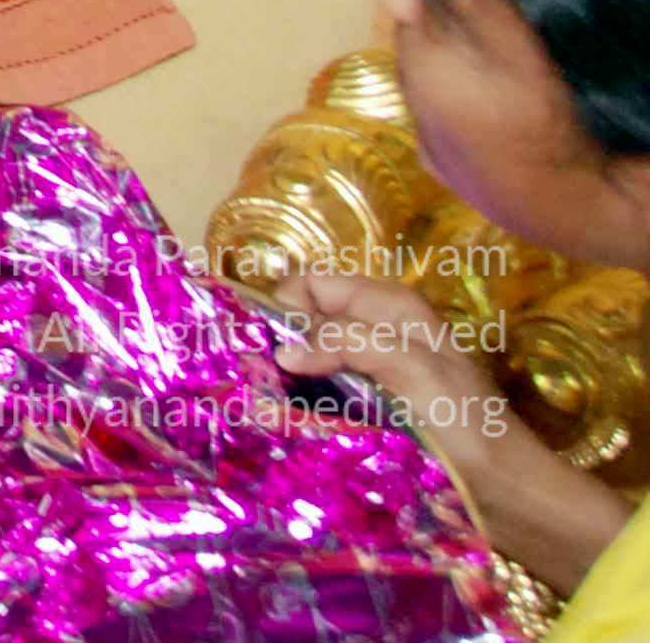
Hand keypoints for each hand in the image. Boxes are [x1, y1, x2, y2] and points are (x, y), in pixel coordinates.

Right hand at [274, 269, 544, 528]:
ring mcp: (376, 369)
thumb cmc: (466, 423)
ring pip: (313, 358)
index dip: (286, 310)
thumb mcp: (412, 368)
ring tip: (276, 409)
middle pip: (307, 321)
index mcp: (390, 304)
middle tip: (266, 384)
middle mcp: (379, 329)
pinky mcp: (374, 406)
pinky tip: (301, 425)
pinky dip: (308, 403)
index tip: (274, 352)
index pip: (310, 284)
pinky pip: (326, 392)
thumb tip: (283, 352)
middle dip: (283, 346)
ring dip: (292, 380)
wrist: (507, 490)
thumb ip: (348, 343)